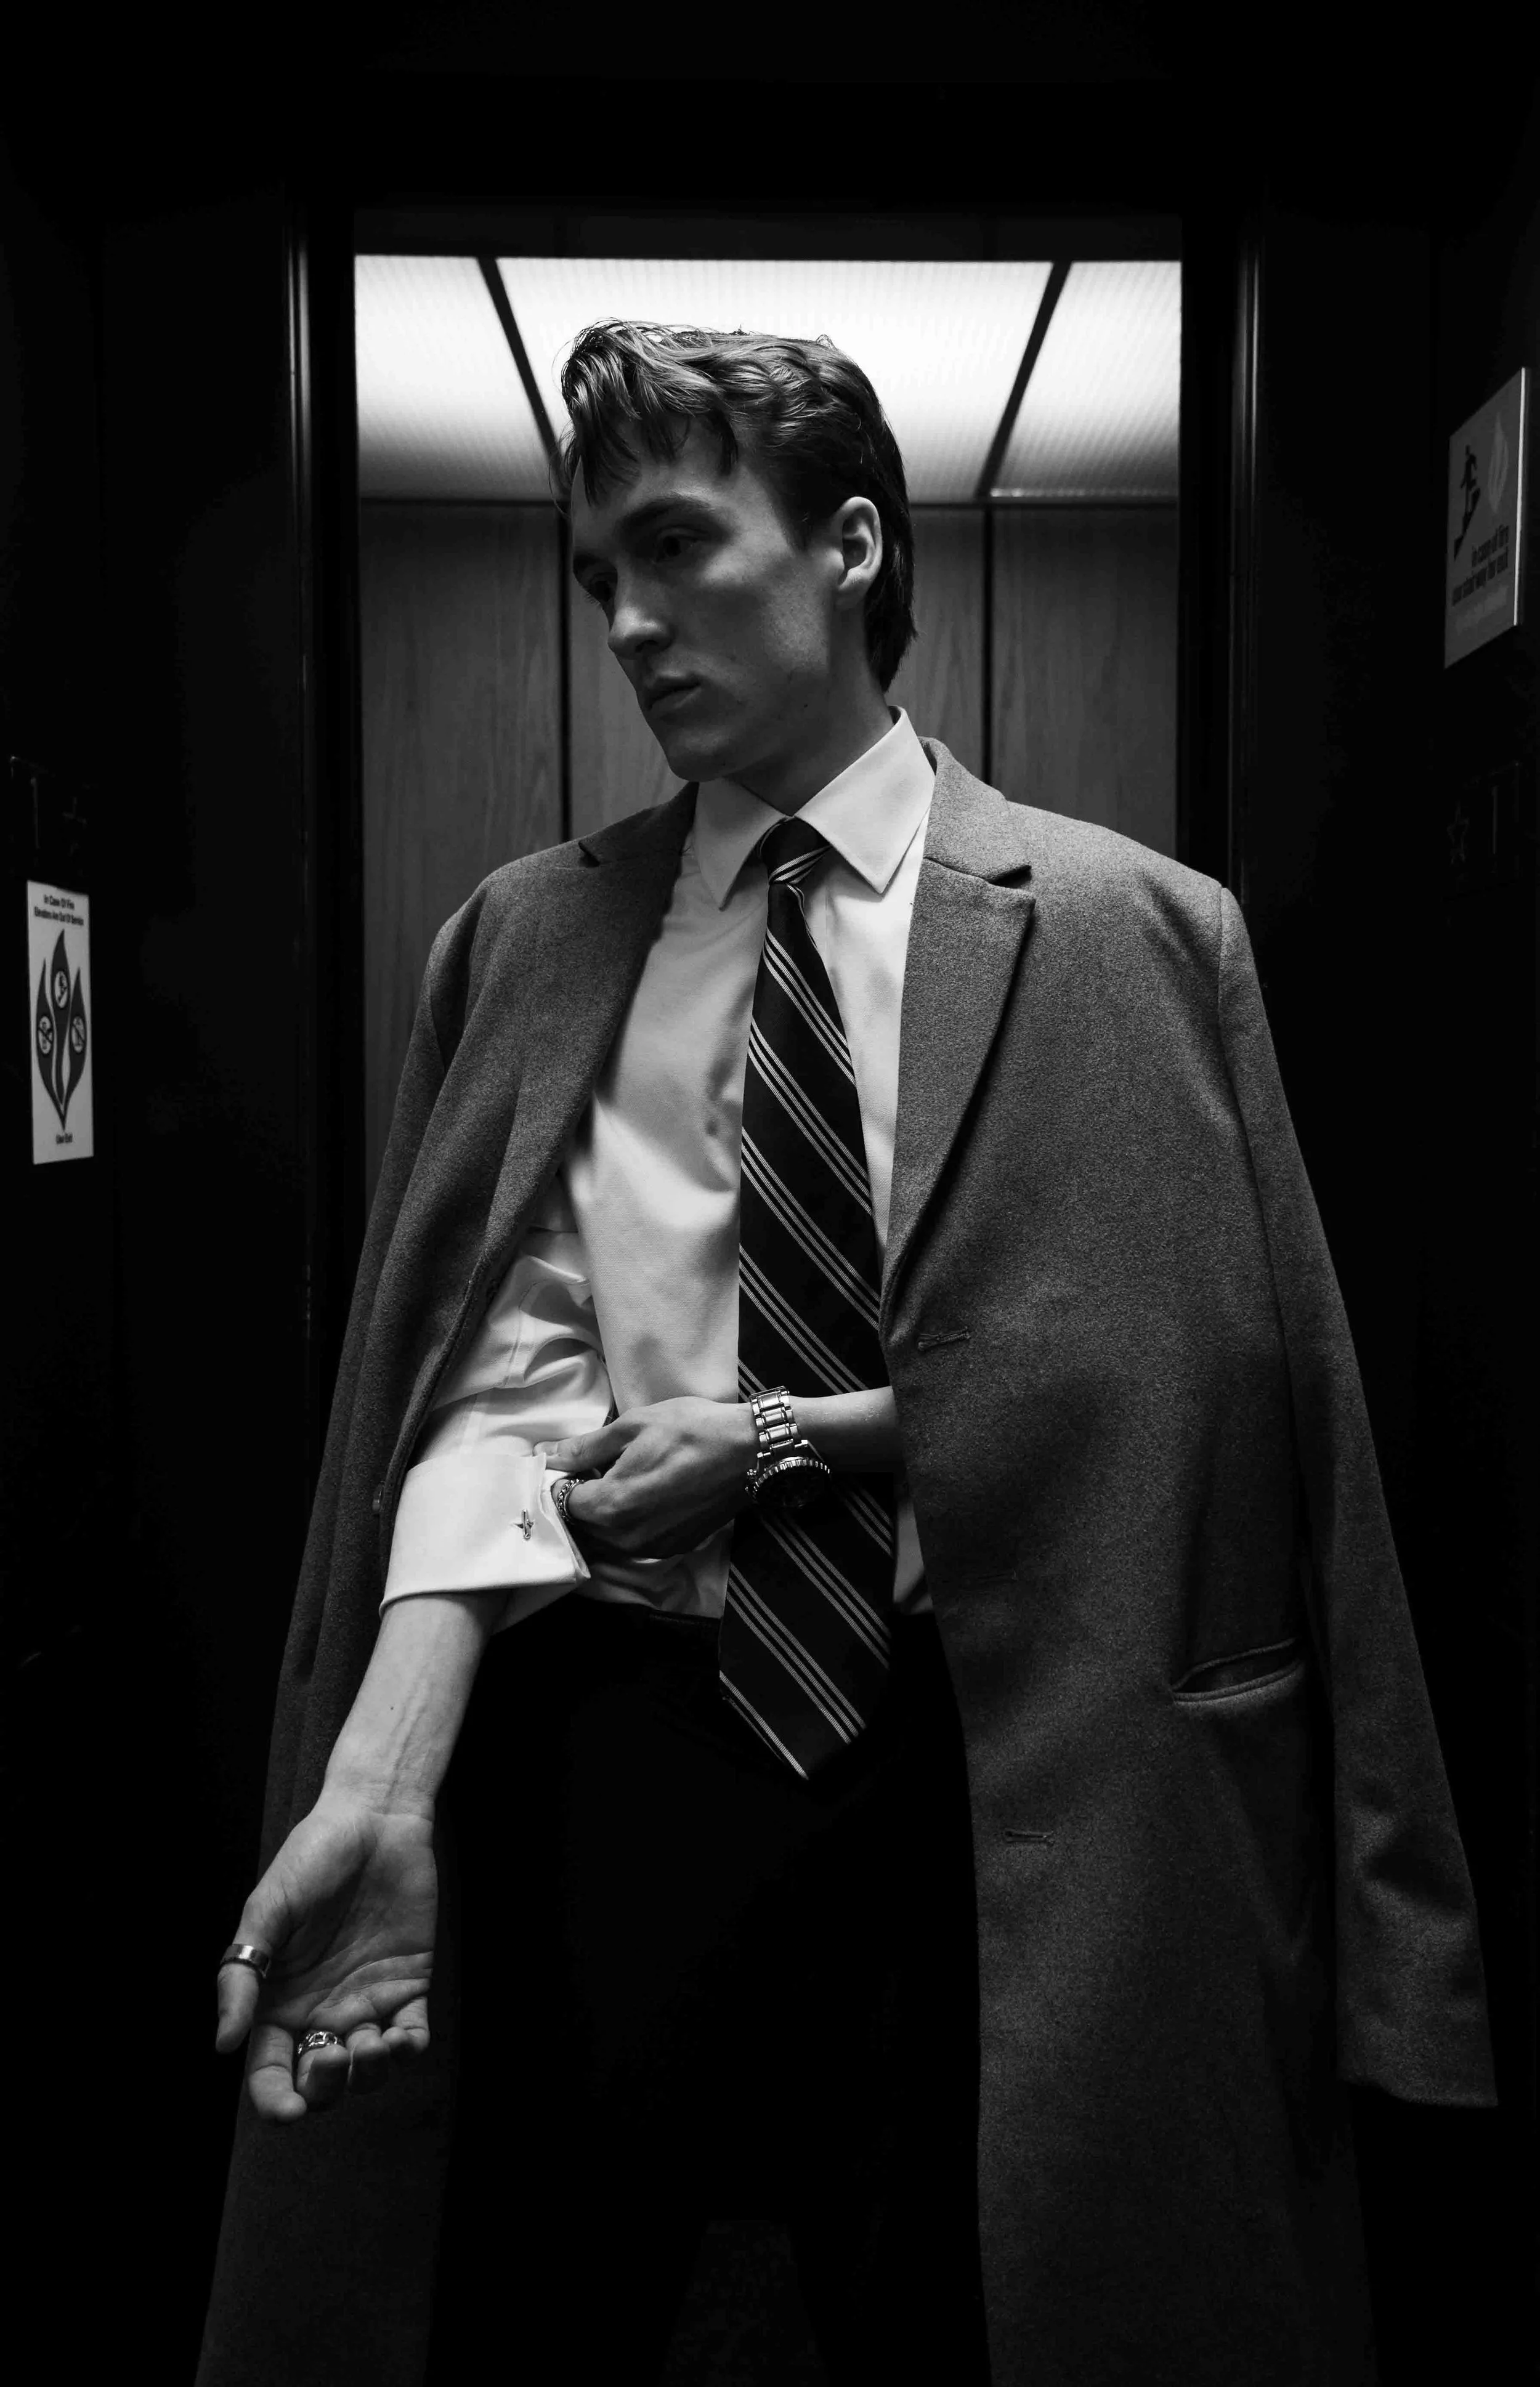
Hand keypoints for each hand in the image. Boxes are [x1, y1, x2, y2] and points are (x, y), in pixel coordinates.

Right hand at [215, 1794, 436, 2122]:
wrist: (374, 1820)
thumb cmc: (311, 1858)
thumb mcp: (266, 1911)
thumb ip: (243, 1976)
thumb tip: (223, 2043)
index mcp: (279, 2003)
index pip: (271, 2073)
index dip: (276, 2102)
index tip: (290, 2111)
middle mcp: (322, 2011)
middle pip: (320, 2083)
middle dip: (325, 2090)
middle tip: (334, 2054)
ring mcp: (367, 2001)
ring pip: (367, 2071)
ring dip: (368, 2075)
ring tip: (371, 2045)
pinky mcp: (409, 1986)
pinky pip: (411, 2037)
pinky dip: (408, 2051)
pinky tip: (401, 2037)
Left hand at [550, 1397, 758, 1558]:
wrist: (750, 1451)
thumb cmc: (692, 1431)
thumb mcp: (633, 1426)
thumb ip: (587, 1447)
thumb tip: (550, 1455)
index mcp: (612, 1506)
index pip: (564, 1502)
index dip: (563, 1480)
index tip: (574, 1462)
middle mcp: (627, 1537)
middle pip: (583, 1525)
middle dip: (582, 1499)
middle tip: (597, 1468)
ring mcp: (653, 1547)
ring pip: (608, 1537)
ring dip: (605, 1514)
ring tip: (623, 1480)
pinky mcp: (675, 1547)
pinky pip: (636, 1541)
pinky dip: (631, 1524)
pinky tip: (647, 1494)